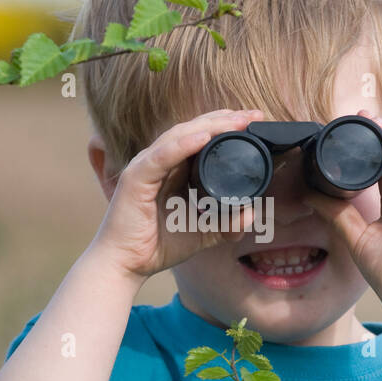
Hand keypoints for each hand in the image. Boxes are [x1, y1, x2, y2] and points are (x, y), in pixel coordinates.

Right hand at [92, 108, 265, 280]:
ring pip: (179, 136)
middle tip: (254, 115)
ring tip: (236, 121)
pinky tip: (203, 137)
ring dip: (209, 126)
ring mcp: (146, 166)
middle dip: (225, 119)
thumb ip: (225, 224)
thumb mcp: (201, 233)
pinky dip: (182, 145)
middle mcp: (159, 162)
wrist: (125, 265)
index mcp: (173, 169)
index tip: (256, 121)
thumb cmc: (156, 245)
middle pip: (193, 130)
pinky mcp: (136, 178)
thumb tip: (250, 214)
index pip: (201, 138)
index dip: (227, 127)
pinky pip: (162, 156)